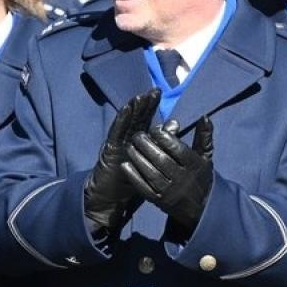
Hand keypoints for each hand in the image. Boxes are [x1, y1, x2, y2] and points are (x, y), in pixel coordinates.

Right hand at [84, 89, 160, 231]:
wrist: (110, 196)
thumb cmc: (130, 180)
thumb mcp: (149, 163)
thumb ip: (162, 143)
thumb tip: (176, 124)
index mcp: (137, 142)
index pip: (145, 120)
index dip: (151, 107)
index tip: (160, 93)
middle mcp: (127, 139)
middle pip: (136, 118)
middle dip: (145, 104)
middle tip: (154, 90)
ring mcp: (117, 143)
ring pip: (127, 123)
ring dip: (134, 109)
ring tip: (141, 97)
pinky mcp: (110, 149)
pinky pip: (117, 133)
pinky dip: (122, 120)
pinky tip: (126, 110)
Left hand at [122, 118, 214, 236]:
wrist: (202, 208)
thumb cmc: (201, 177)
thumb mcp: (206, 157)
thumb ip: (204, 136)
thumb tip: (204, 117)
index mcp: (194, 166)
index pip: (177, 148)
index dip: (163, 136)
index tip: (154, 128)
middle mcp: (183, 179)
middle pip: (161, 159)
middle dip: (146, 145)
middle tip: (137, 135)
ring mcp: (171, 192)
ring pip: (151, 172)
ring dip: (138, 158)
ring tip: (130, 147)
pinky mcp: (160, 202)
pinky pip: (144, 188)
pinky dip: (134, 176)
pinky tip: (125, 165)